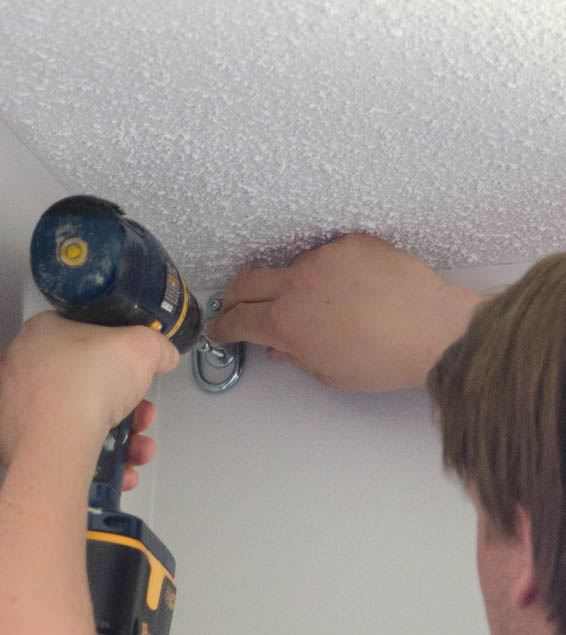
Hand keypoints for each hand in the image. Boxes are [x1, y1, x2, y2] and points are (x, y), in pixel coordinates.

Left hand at [0, 312, 178, 470]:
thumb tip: (163, 354)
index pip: (82, 339)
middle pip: (86, 387)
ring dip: (120, 440)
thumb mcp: (140, 347)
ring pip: (78, 423)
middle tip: (143, 419)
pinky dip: (97, 464)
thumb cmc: (90, 382)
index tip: (138, 378)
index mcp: (41, 334)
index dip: (118, 360)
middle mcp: (23, 370)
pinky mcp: (19, 449)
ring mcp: (17, 412)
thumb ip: (156, 347)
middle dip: (126, 408)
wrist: (58, 440)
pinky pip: (64, 452)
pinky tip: (121, 472)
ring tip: (139, 451)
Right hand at [206, 234, 486, 391]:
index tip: (219, 329)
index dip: (223, 326)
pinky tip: (347, 290)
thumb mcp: (328, 373)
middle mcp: (298, 284)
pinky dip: (326, 273)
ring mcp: (325, 258)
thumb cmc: (385, 359)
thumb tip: (280, 346)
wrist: (433, 331)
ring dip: (287, 285)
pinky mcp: (352, 243)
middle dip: (234, 297)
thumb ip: (295, 356)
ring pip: (289, 268)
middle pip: (246, 282)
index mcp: (287, 322)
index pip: (238, 320)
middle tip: (236, 309)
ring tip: (312, 305)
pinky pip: (326, 255)